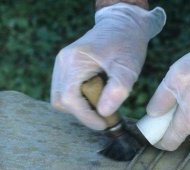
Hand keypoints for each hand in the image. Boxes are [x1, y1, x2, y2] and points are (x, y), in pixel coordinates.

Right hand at [51, 3, 164, 129]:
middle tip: (105, 115)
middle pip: (61, 101)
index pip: (70, 99)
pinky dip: (80, 100)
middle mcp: (62, 62)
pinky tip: (97, 96)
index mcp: (75, 61)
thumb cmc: (127, 44)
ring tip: (103, 102)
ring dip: (81, 107)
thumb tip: (104, 113)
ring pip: (61, 99)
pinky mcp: (66, 69)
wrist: (123, 24)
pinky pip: (66, 92)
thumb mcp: (128, 66)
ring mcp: (61, 65)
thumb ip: (117, 89)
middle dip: (83, 113)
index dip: (86, 116)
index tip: (104, 125)